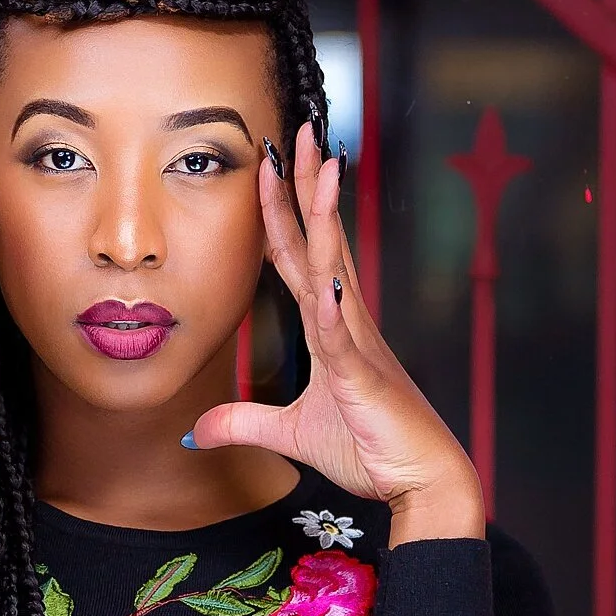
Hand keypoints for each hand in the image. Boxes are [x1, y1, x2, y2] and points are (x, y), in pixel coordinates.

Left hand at [188, 125, 484, 546]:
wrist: (421, 483)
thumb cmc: (371, 450)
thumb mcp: (291, 435)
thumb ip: (243, 423)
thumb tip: (195, 431)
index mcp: (333, 327)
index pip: (300, 256)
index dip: (282, 213)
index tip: (270, 165)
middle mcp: (347, 323)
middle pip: (323, 242)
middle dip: (309, 187)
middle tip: (302, 133)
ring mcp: (360, 347)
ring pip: (337, 270)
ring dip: (327, 220)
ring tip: (321, 170)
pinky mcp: (365, 380)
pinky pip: (343, 339)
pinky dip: (332, 311)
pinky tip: (324, 283)